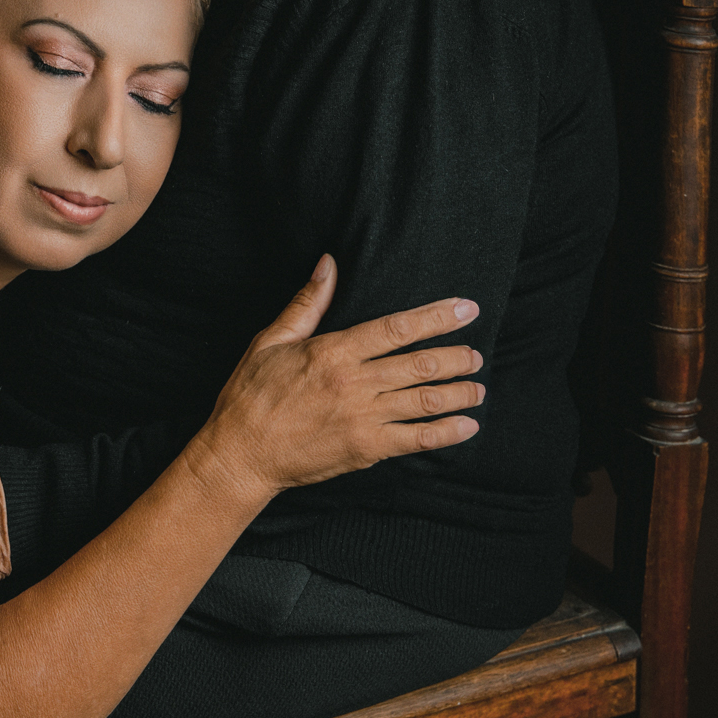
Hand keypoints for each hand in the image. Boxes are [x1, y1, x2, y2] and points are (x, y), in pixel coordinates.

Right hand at [200, 255, 483, 501]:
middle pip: (419, 364)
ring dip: (458, 393)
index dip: (436, 317)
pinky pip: (416, 439)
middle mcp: (353, 383)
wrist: (240, 454)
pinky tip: (467, 426)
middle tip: (476, 355)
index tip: (465, 309)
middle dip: (455, 357)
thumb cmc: (251, 395)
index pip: (396, 328)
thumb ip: (307, 303)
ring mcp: (362, 418)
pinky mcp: (365, 449)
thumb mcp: (272, 340)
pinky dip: (446, 433)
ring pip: (424, 401)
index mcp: (333, 351)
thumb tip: (329, 263)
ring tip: (477, 388)